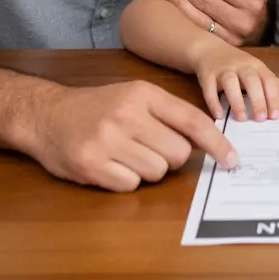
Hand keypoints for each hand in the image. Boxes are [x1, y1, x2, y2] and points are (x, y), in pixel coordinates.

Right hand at [23, 80, 238, 192]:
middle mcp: (128, 115)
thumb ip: (169, 114)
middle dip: (171, 157)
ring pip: (157, 172)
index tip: (232, 160)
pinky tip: (110, 165)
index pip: (193, 121)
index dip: (217, 144)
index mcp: (144, 94)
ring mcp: (108, 141)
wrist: (46, 115)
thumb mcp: (135, 96)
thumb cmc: (98, 107)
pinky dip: (126, 180)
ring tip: (126, 153)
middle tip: (149, 148)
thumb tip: (207, 140)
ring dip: (148, 169)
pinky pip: (131, 185)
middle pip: (178, 154)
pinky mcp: (91, 165)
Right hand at [194, 40, 278, 121]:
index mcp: (256, 66)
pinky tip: (219, 115)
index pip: (268, 80)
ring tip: (243, 118)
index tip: (275, 116)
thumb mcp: (257, 71)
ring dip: (237, 101)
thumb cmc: (237, 65)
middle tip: (261, 119)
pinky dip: (213, 102)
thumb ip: (272, 84)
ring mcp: (223, 69)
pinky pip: (209, 88)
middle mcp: (241, 66)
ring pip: (230, 82)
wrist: (209, 49)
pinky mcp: (207, 74)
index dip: (273, 97)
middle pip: (252, 81)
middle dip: (258, 99)